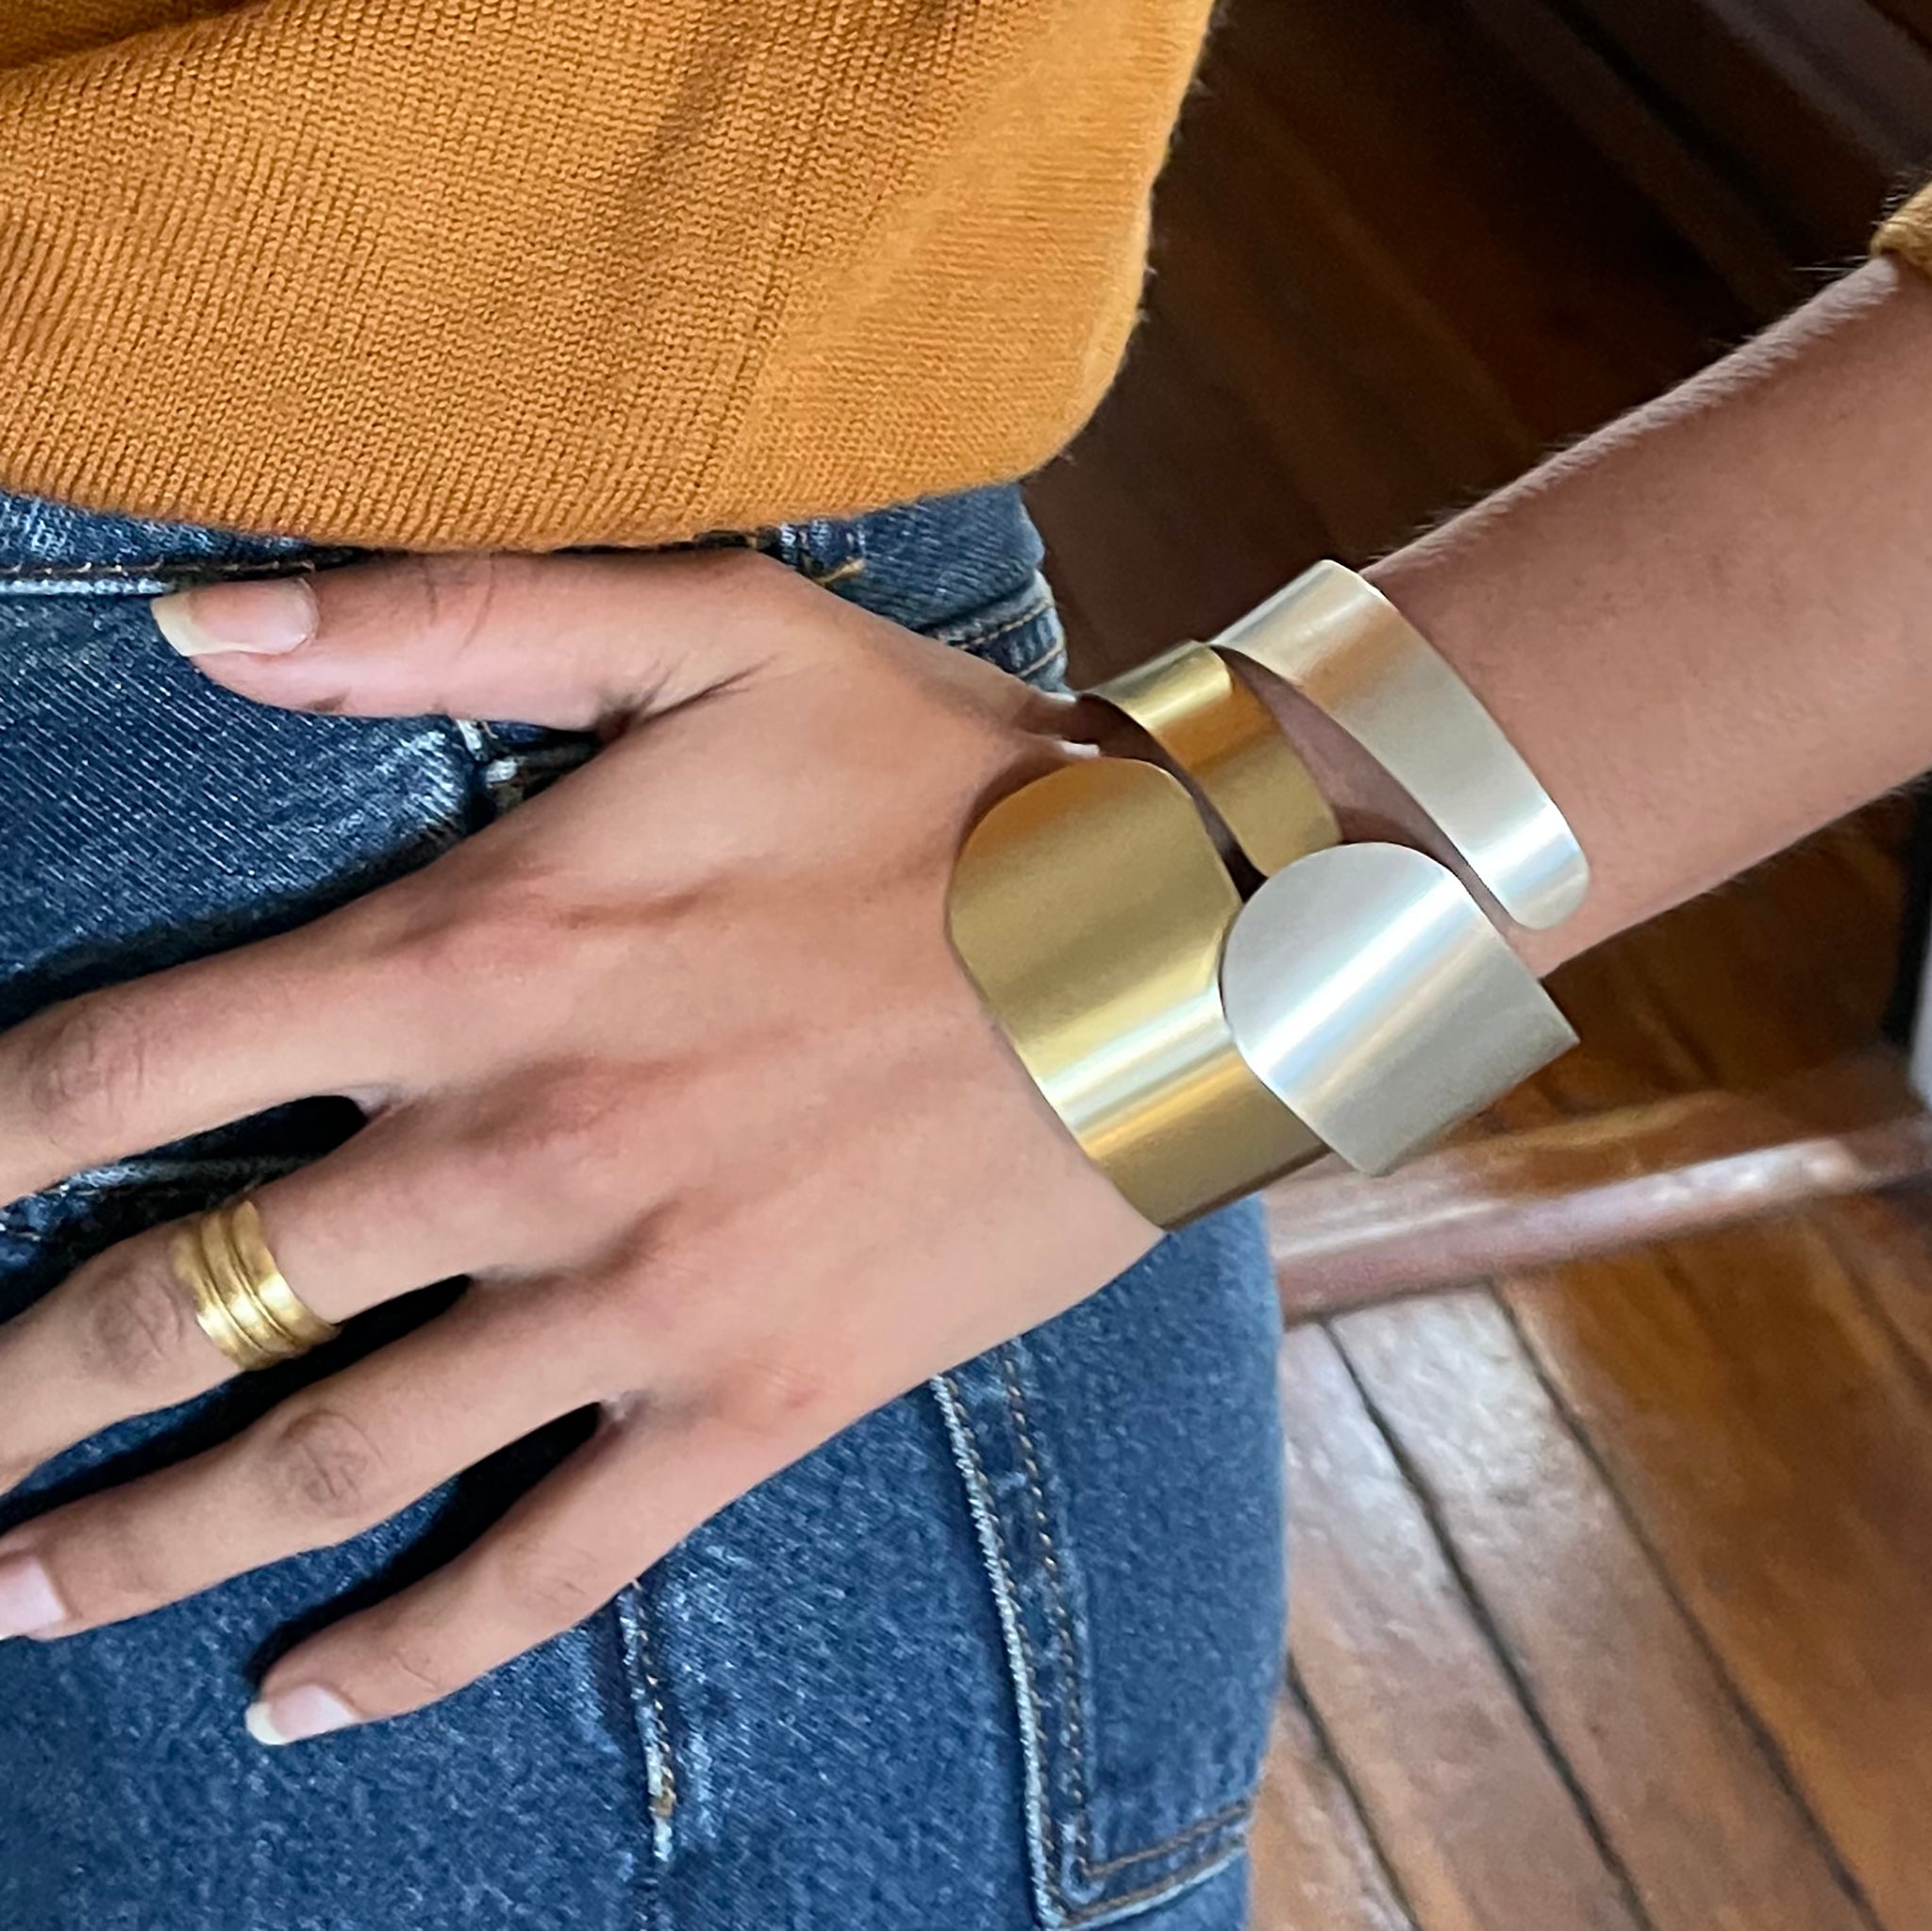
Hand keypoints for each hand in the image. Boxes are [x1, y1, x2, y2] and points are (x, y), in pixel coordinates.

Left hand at [0, 550, 1156, 1740]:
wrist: (1180, 946)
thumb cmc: (946, 781)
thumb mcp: (714, 630)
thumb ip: (443, 612)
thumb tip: (192, 621)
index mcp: (478, 958)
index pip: (132, 1068)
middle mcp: (519, 1149)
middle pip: (192, 1305)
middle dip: (19, 1396)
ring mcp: (634, 1298)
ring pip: (332, 1460)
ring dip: (145, 1550)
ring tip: (21, 1601)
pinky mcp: (754, 1398)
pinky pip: (546, 1564)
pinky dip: (412, 1648)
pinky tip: (305, 1695)